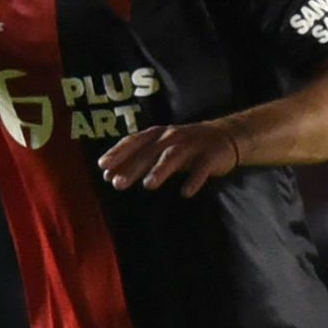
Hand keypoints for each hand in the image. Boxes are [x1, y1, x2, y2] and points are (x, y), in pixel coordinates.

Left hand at [97, 123, 241, 197]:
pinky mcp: (211, 156)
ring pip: (174, 156)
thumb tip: (109, 176)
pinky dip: (194, 180)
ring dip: (161, 170)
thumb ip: (137, 159)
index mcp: (158, 134)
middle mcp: (172, 136)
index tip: (103, 167)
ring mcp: (192, 145)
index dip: (118, 153)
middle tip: (117, 183)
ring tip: (149, 185)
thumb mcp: (160, 148)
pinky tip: (186, 192)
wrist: (225, 136)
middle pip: (150, 152)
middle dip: (133, 167)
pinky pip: (202, 169)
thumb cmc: (184, 146)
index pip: (134, 141)